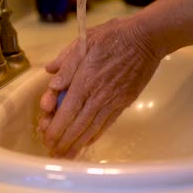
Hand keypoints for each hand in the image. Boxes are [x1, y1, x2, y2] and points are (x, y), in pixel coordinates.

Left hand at [38, 17, 161, 157]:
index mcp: (84, 80)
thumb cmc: (113, 36)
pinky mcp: (123, 102)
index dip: (56, 128)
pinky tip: (87, 143)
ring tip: (67, 156)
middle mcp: (98, 95)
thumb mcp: (84, 41)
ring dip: (78, 144)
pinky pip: (107, 123)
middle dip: (64, 141)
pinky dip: (96, 135)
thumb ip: (66, 62)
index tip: (47, 138)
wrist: (145, 39)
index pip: (66, 110)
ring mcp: (112, 101)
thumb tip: (50, 76)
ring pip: (92, 128)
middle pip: (78, 125)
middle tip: (54, 153)